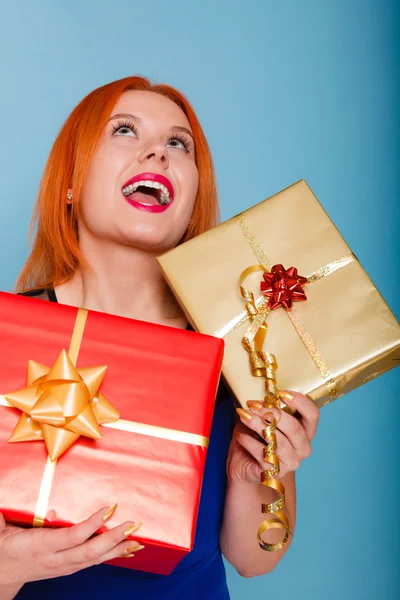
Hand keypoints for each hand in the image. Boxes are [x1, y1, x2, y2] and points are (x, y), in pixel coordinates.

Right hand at [0, 505, 143, 589]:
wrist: (0, 572)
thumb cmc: (5, 544)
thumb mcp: (3, 526)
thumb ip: (7, 504)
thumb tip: (7, 480)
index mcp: (41, 545)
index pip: (72, 536)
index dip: (92, 524)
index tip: (110, 508)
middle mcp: (56, 559)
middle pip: (90, 550)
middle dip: (114, 538)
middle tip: (132, 524)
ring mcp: (64, 567)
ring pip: (95, 558)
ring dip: (118, 548)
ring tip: (137, 539)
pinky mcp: (68, 568)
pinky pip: (93, 562)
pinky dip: (112, 555)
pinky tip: (126, 550)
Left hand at [227, 391, 319, 482]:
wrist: (242, 463)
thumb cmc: (255, 435)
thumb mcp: (262, 417)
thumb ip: (266, 406)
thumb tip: (256, 391)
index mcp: (305, 430)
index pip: (313, 414)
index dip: (300, 402)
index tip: (281, 393)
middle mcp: (302, 447)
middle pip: (294, 428)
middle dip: (272, 413)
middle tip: (253, 404)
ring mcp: (291, 462)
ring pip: (278, 441)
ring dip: (258, 425)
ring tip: (243, 415)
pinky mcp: (275, 473)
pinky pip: (263, 454)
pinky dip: (249, 442)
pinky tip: (239, 434)